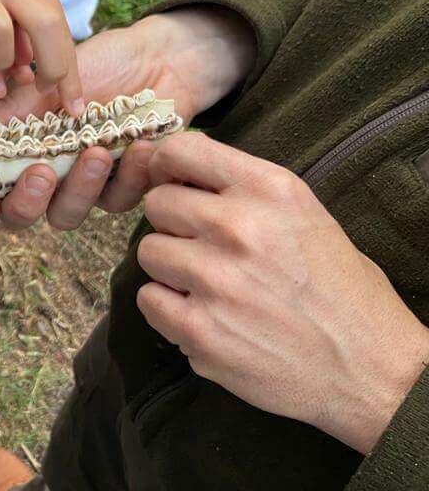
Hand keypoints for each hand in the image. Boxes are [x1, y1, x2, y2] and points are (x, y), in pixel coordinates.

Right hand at [0, 7, 256, 229]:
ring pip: (69, 214)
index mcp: (19, 150)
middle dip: (28, 201)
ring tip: (98, 152)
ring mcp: (83, 185)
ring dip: (81, 188)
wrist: (158, 57)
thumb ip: (13, 112)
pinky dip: (130, 177)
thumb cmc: (99, 63)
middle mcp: (46, 176)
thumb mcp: (50, 81)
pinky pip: (120, 200)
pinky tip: (141, 147)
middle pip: (23, 215)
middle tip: (42, 172)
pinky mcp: (124, 186)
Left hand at [138, 132, 428, 452]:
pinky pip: (148, 299)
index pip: (181, 150)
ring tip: (209, 286)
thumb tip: (171, 168)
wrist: (370, 368)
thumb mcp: (302, 214)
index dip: (165, 166)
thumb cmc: (338, 289)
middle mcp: (239, 227)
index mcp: (269, 190)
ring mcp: (216, 279)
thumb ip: (241, 189)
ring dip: (169, 268)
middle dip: (173, 224)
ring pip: (148, 251)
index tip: (170, 182)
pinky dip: (168, 309)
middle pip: (158, 202)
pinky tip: (204, 316)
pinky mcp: (199, 329)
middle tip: (203, 248)